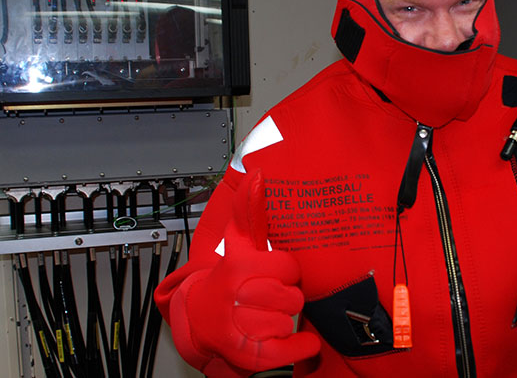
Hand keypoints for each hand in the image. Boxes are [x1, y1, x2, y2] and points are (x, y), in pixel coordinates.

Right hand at [170, 170, 319, 375]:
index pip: (289, 268)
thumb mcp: (239, 244)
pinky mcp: (249, 356)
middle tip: (274, 296)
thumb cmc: (229, 279)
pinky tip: (297, 340)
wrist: (202, 320)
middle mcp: (236, 299)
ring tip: (270, 315)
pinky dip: (301, 347)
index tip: (277, 273)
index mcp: (237, 270)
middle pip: (292, 297)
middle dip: (288, 297)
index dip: (288, 271)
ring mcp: (241, 329)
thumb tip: (257, 173)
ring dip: (286, 320)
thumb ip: (250, 210)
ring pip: (290, 321)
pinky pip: (291, 350)